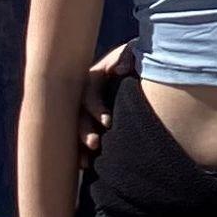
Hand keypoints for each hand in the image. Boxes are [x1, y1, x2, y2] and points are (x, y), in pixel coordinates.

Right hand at [76, 42, 135, 162]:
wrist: (141, 69)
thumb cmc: (136, 58)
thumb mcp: (133, 51)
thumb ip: (127, 56)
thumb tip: (121, 70)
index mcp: (93, 77)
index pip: (88, 93)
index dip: (96, 108)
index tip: (108, 122)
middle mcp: (85, 95)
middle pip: (78, 114)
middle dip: (84, 131)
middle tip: (94, 144)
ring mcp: (86, 111)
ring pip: (75, 130)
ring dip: (79, 146)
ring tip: (86, 162)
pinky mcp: (91, 124)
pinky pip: (79, 140)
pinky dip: (81, 152)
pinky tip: (85, 165)